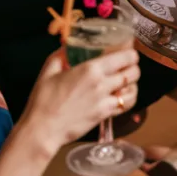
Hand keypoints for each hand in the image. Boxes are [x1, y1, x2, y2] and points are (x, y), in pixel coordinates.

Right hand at [23, 48, 139, 153]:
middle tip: (127, 65)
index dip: (131, 53)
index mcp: (91, 69)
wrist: (43, 129)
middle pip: (133, 72)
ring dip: (133, 84)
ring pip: (133, 89)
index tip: (127, 52)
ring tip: (126, 81)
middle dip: (133, 67)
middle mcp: (102, 84)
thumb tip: (68, 46)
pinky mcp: (105, 115)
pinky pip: (126, 105)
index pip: (125, 57)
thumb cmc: (43, 100)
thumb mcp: (48, 70)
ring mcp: (105, 101)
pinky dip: (129, 99)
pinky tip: (122, 96)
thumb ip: (60, 55)